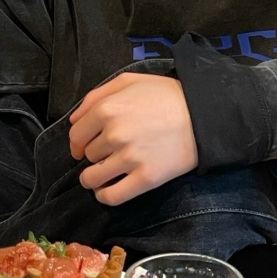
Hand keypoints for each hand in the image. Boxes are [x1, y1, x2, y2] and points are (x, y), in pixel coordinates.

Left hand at [68, 73, 198, 205]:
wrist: (203, 114)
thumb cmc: (166, 95)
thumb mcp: (129, 81)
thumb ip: (96, 95)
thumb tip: (73, 119)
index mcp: (107, 109)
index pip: (76, 135)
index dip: (80, 140)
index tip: (87, 143)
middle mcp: (113, 135)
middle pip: (88, 155)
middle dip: (95, 154)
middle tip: (110, 151)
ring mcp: (129, 158)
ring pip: (92, 178)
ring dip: (93, 178)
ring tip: (103, 174)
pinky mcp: (145, 178)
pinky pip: (112, 197)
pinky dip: (104, 196)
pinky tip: (108, 190)